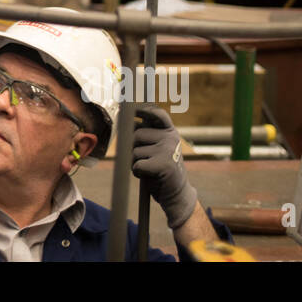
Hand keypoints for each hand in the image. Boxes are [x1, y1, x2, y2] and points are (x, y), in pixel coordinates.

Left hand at [131, 105, 197, 228]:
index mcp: (170, 132)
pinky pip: (137, 164)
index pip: (157, 114)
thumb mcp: (158, 148)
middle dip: (133, 148)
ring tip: (148, 169)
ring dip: (135, 162)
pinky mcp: (163, 164)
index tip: (132, 108)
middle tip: (144, 160)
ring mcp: (168, 150)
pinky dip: (137, 172)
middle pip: (136, 134)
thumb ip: (146, 134)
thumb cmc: (161, 168)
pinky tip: (148, 177)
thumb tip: (125, 121)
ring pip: (134, 151)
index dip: (143, 109)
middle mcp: (171, 138)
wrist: (177, 193)